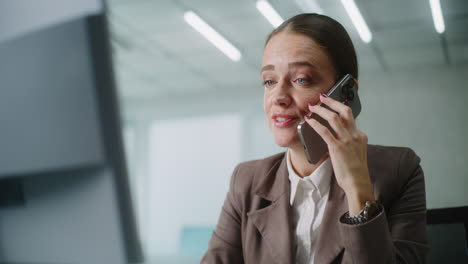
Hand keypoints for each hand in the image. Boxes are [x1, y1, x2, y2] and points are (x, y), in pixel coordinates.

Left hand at [305, 93, 373, 214]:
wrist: (358, 183)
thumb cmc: (355, 171)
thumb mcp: (355, 152)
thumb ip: (348, 142)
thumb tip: (335, 136)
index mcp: (360, 136)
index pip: (350, 116)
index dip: (339, 107)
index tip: (332, 102)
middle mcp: (355, 135)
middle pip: (344, 111)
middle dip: (332, 102)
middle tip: (322, 97)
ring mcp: (347, 140)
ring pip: (334, 118)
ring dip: (321, 110)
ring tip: (313, 107)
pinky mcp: (337, 148)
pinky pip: (324, 131)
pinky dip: (315, 124)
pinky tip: (309, 121)